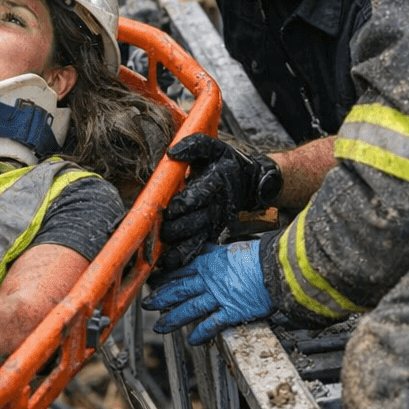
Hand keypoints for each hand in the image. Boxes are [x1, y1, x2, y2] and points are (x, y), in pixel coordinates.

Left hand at [143, 237, 275, 344]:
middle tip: (147, 304)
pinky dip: (201, 334)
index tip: (155, 282)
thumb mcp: (232, 248)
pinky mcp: (231, 312)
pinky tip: (192, 341)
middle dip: (161, 298)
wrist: (276, 267)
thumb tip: (208, 250)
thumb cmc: (259, 255)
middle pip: (179, 290)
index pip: (181, 271)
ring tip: (160, 326)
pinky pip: (212, 325)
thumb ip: (217, 252)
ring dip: (173, 319)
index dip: (166, 278)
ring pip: (189, 308)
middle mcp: (209, 280)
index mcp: (209, 262)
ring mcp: (218, 297)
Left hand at [154, 134, 279, 278]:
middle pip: (195, 221)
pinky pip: (196, 247)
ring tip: (160, 253)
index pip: (201, 194)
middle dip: (176, 226)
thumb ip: (194, 145)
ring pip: (195, 237)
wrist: (248, 182)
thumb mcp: (214, 147)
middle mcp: (216, 205)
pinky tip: (167, 262)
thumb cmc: (226, 163)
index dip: (186, 202)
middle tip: (160, 227)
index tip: (172, 208)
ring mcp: (214, 221)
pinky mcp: (211, 232)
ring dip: (177, 246)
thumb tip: (171, 153)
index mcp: (217, 182)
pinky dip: (182, 256)